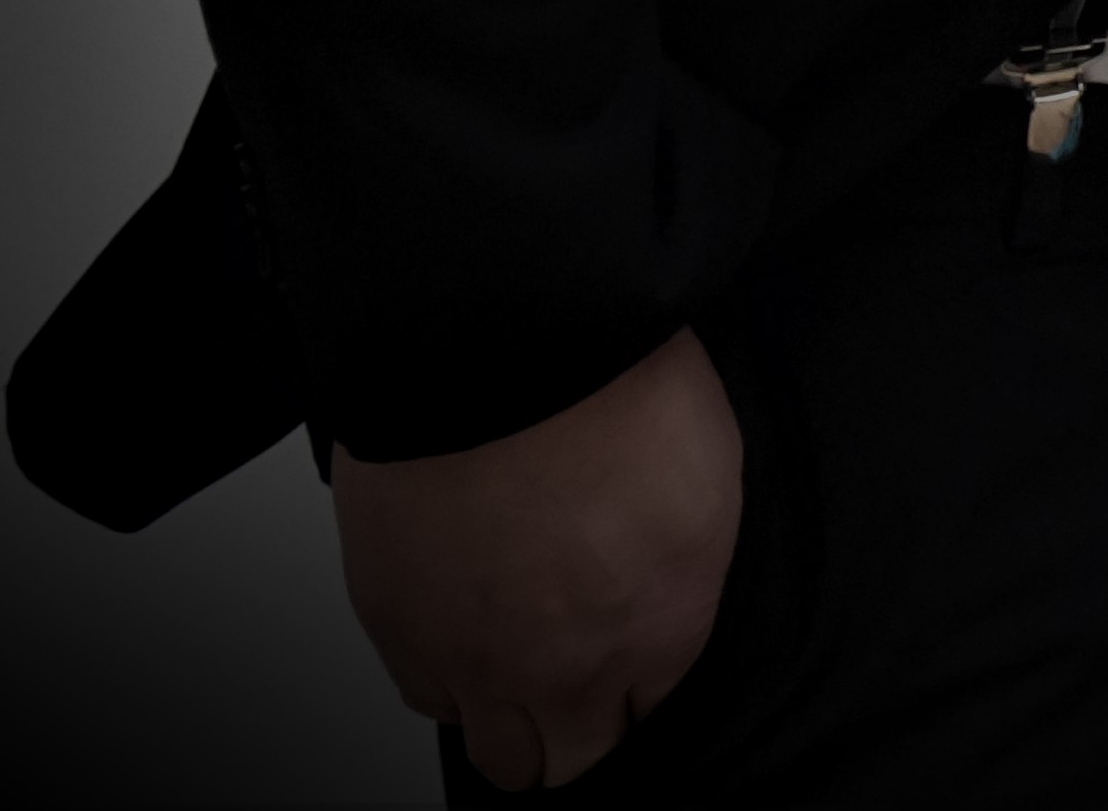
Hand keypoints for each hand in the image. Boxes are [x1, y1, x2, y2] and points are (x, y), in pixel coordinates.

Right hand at [332, 327, 740, 789]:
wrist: (502, 344)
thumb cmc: (617, 386)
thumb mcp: (710, 475)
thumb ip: (686, 569)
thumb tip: (665, 598)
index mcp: (659, 627)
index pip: (652, 717)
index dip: (642, 694)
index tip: (635, 674)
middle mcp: (563, 666)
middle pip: (569, 763)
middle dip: (579, 738)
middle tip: (580, 698)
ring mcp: (471, 657)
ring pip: (493, 748)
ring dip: (509, 716)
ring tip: (520, 666)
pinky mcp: (397, 627)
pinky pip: (426, 695)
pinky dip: (447, 678)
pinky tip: (466, 635)